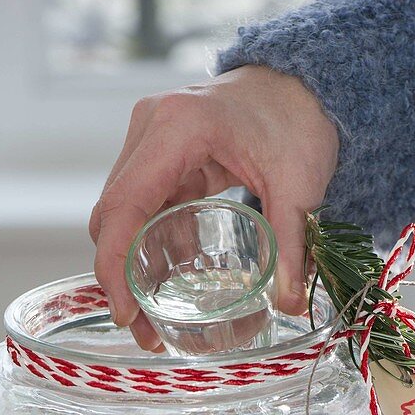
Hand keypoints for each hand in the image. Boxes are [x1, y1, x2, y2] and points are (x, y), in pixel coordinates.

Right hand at [90, 65, 338, 347]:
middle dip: (121, 277)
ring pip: (121, 216)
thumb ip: (292, 246)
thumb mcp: (300, 185)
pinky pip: (142, 210)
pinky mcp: (159, 158)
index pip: (124, 206)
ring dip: (131, 267)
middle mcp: (150, 130)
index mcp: (176, 128)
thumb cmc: (296, 120)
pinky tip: (167, 285)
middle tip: (144, 329)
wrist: (301, 85)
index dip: (116, 265)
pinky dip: (149, 248)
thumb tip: (290, 304)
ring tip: (153, 320)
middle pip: (112, 216)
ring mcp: (149, 142)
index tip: (126, 312)